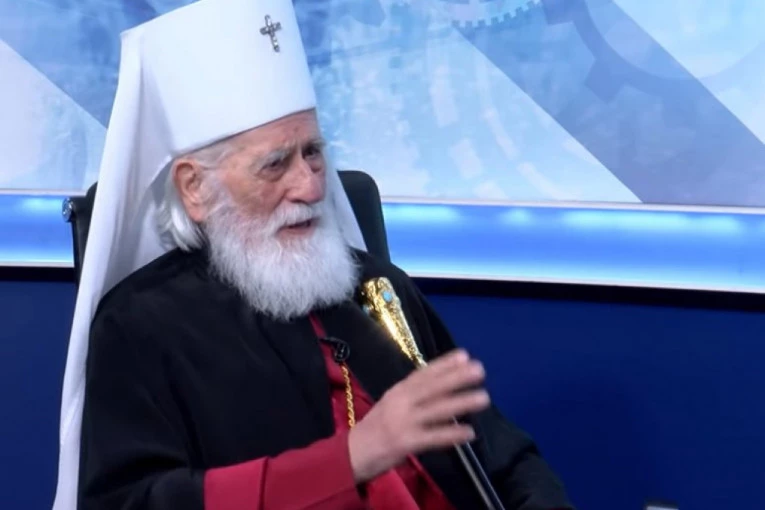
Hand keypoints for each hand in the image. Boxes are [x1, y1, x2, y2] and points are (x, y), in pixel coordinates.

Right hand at [348, 349, 489, 482]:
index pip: (423, 373)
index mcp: (397, 391)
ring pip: (436, 409)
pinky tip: (469, 433)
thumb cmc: (375, 428)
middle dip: (457, 377)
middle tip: (479, 370)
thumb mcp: (391, 404)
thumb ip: (413, 395)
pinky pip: (433, 437)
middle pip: (432, 387)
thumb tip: (443, 384)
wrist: (351, 454)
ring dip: (461, 403)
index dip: (444, 364)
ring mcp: (402, 422)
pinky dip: (451, 434)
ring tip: (483, 397)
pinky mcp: (405, 442)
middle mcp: (400, 402)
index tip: (464, 355)